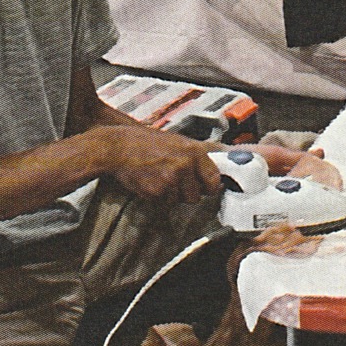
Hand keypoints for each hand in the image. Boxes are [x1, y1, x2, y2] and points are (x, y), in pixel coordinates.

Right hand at [98, 123, 224, 203]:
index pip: (214, 180)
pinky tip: (149, 183)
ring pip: (179, 201)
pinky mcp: (157, 191)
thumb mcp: (178, 141)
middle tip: (172, 180)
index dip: (208, 187)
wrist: (119, 147)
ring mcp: (171, 179)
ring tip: (158, 179)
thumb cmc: (147, 143)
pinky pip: (163, 204)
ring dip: (170, 196)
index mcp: (194, 152)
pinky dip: (157, 198)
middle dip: (186, 193)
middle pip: (197, 196)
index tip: (203, 187)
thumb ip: (199, 154)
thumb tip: (226, 154)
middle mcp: (186, 166)